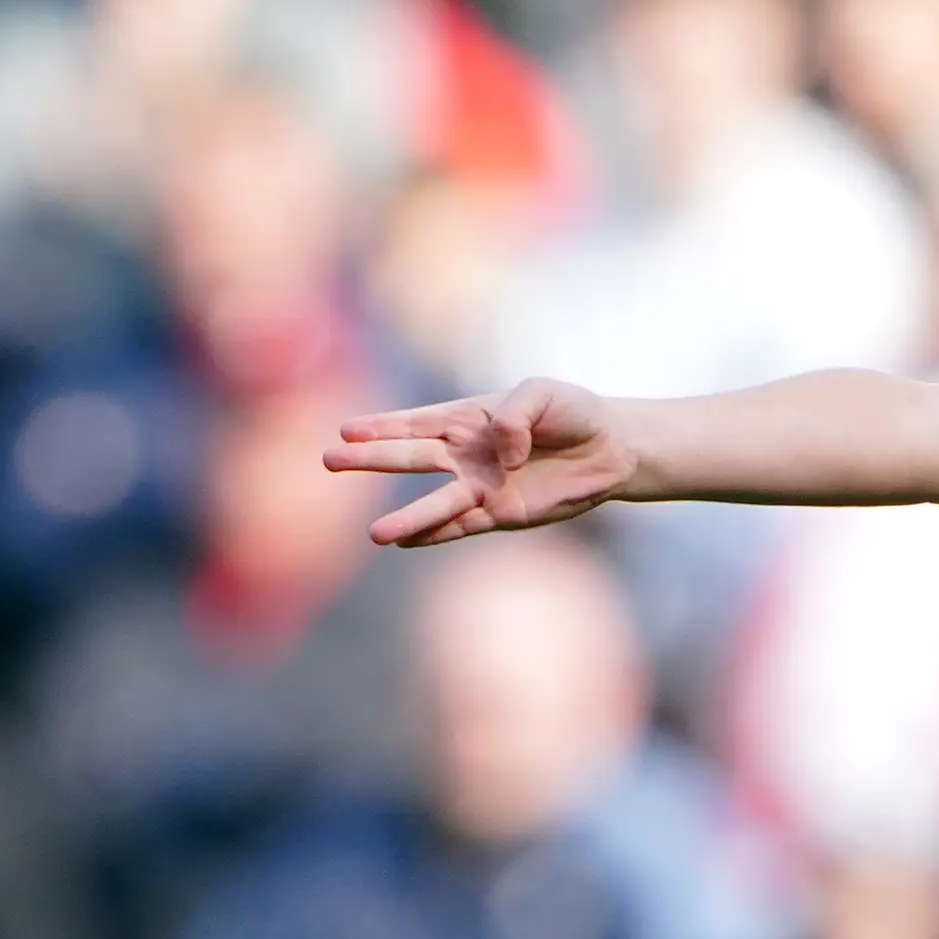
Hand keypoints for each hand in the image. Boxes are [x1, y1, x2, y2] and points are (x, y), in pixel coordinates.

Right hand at [325, 379, 639, 546]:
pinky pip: (464, 527)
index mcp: (465, 418)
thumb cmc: (572, 412)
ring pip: (435, 503)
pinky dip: (437, 535)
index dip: (381, 425)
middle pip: (411, 458)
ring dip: (406, 519)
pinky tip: (408, 544)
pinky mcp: (502, 514)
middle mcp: (464, 454)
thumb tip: (499, 453)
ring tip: (374, 534)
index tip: (346, 429)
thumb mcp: (543, 394)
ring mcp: (480, 487)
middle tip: (329, 460)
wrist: (610, 448)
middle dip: (370, 459)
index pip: (415, 422)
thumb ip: (515, 415)